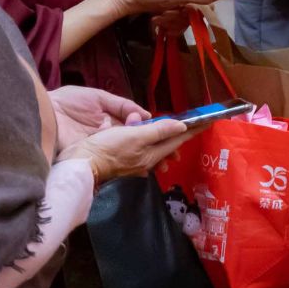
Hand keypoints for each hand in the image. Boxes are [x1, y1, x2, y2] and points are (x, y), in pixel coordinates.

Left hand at [50, 86, 149, 150]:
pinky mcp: (90, 156)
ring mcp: (99, 147)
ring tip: (151, 149)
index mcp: (109, 120)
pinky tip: (135, 156)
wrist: (41, 113)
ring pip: (124, 150)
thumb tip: (145, 115)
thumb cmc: (67, 102)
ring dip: (138, 150)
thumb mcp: (98, 97)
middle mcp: (106, 136)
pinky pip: (108, 158)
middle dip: (146, 140)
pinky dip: (122, 158)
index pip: (133, 126)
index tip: (159, 127)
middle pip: (132, 140)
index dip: (147, 127)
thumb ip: (121, 104)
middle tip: (159, 139)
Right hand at [64, 118, 193, 183]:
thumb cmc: (108, 148)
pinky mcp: (123, 164)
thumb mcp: (135, 136)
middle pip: (168, 145)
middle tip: (192, 126)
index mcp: (153, 154)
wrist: (81, 166)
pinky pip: (142, 153)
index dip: (193, 129)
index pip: (178, 139)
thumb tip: (182, 126)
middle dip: (180, 136)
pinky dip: (148, 145)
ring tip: (171, 133)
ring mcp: (135, 164)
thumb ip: (159, 131)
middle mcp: (148, 161)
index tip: (208, 121)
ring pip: (155, 150)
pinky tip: (146, 144)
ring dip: (164, 140)